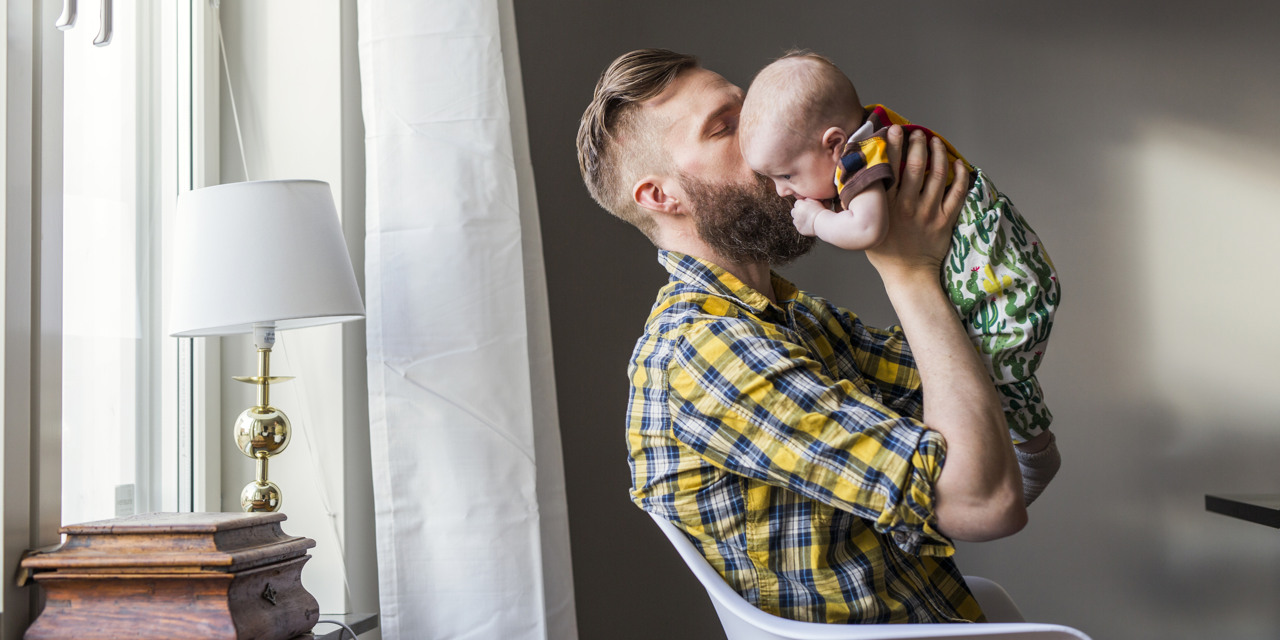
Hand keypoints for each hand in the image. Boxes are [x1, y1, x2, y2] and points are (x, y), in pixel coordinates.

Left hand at [791, 198, 825, 236]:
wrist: (822, 222)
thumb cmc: (820, 210)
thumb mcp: (815, 200)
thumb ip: (808, 199)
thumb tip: (806, 199)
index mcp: (799, 204)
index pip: (797, 203)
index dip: (802, 205)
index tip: (807, 207)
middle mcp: (796, 212)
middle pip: (793, 211)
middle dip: (798, 212)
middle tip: (806, 214)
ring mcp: (797, 221)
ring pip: (795, 220)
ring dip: (799, 220)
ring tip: (808, 220)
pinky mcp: (799, 228)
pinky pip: (799, 227)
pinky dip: (802, 226)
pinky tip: (809, 226)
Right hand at [865, 126, 968, 282]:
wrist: (907, 275)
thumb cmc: (884, 251)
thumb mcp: (865, 226)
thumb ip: (861, 204)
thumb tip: (854, 179)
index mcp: (886, 206)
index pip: (889, 168)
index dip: (892, 145)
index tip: (893, 130)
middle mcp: (907, 206)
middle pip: (914, 166)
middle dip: (916, 144)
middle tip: (916, 133)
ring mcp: (928, 213)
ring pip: (937, 174)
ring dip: (937, 153)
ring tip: (935, 142)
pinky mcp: (944, 221)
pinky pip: (957, 193)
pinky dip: (960, 175)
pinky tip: (958, 163)